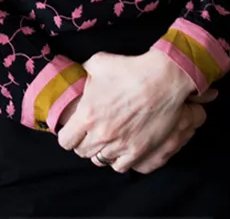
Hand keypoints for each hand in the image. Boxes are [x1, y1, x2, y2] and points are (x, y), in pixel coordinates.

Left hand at [57, 49, 207, 172]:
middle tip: (92, 133)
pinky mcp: (137, 150)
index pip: (65, 141)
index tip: (75, 130)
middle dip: (84, 143)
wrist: (164, 78)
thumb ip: (83, 72)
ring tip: (107, 141)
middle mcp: (101, 134)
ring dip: (100, 151)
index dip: (69, 135)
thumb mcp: (99, 62)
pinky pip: (119, 167)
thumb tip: (77, 74)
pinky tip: (120, 149)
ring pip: (99, 160)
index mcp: (87, 115)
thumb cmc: (131, 69)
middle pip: (82, 152)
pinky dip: (117, 160)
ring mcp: (119, 145)